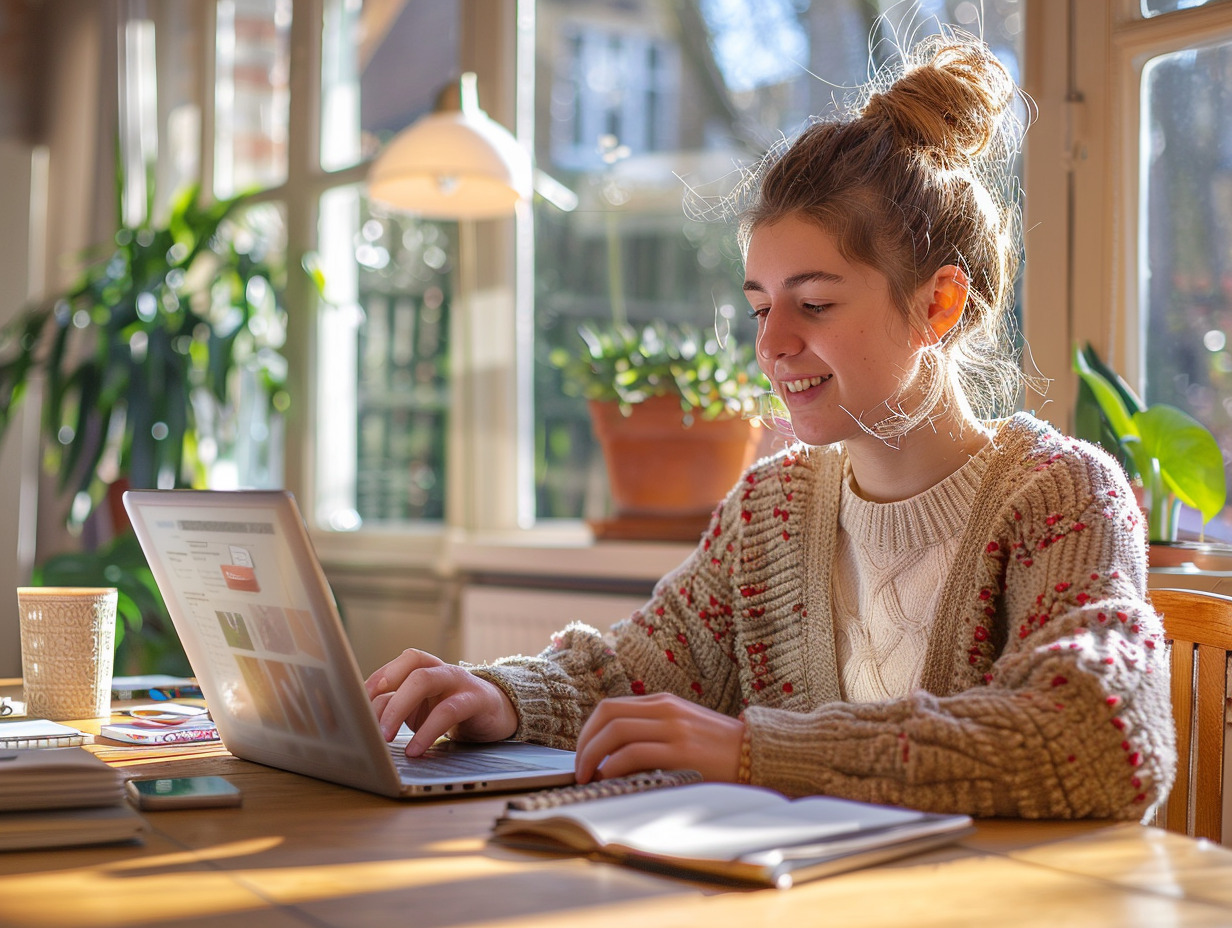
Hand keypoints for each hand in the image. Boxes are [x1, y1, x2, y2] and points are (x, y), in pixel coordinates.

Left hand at [364, 648, 517, 756]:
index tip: (355, 703)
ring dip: (400, 708)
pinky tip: (416, 749)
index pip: (398, 664)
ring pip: (426, 680)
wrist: (497, 714)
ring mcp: (461, 681)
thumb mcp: (421, 708)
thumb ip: (396, 707)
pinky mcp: (477, 700)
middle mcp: (442, 669)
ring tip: (387, 738)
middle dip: (386, 696)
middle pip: (411, 667)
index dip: (376, 680)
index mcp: (426, 668)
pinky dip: (428, 731)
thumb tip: (361, 723)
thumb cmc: (450, 710)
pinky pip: (449, 710)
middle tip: (369, 727)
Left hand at [574, 692, 744, 783]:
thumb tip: (611, 756)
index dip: (588, 732)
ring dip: (592, 756)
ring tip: (588, 778)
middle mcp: (665, 709)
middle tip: (579, 768)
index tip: (582, 754)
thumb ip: (652, 732)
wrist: (758, 753)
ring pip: (615, 731)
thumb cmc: (719, 749)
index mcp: (663, 702)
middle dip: (584, 742)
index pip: (610, 708)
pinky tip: (608, 778)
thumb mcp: (683, 729)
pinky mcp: (681, 750)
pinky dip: (613, 765)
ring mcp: (673, 728)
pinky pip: (634, 752)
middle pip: (606, 715)